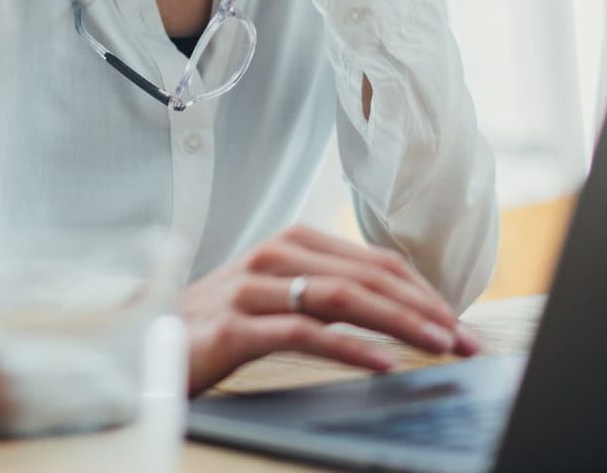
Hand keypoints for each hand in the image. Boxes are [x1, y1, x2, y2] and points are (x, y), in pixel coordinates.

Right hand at [180, 225, 482, 394]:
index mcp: (292, 243)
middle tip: (466, 340)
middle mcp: (274, 255)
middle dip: (426, 309)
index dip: (424, 291)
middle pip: (368, 276)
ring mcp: (252, 287)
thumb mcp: (276, 298)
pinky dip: (349, 346)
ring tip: (438, 346)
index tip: (459, 323)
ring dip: (400, 323)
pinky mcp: (234, 324)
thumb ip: (325, 295)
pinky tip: (382, 362)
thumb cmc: (216, 324)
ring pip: (343, 297)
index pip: (375, 262)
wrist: (141, 342)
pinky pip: (304, 332)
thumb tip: (394, 314)